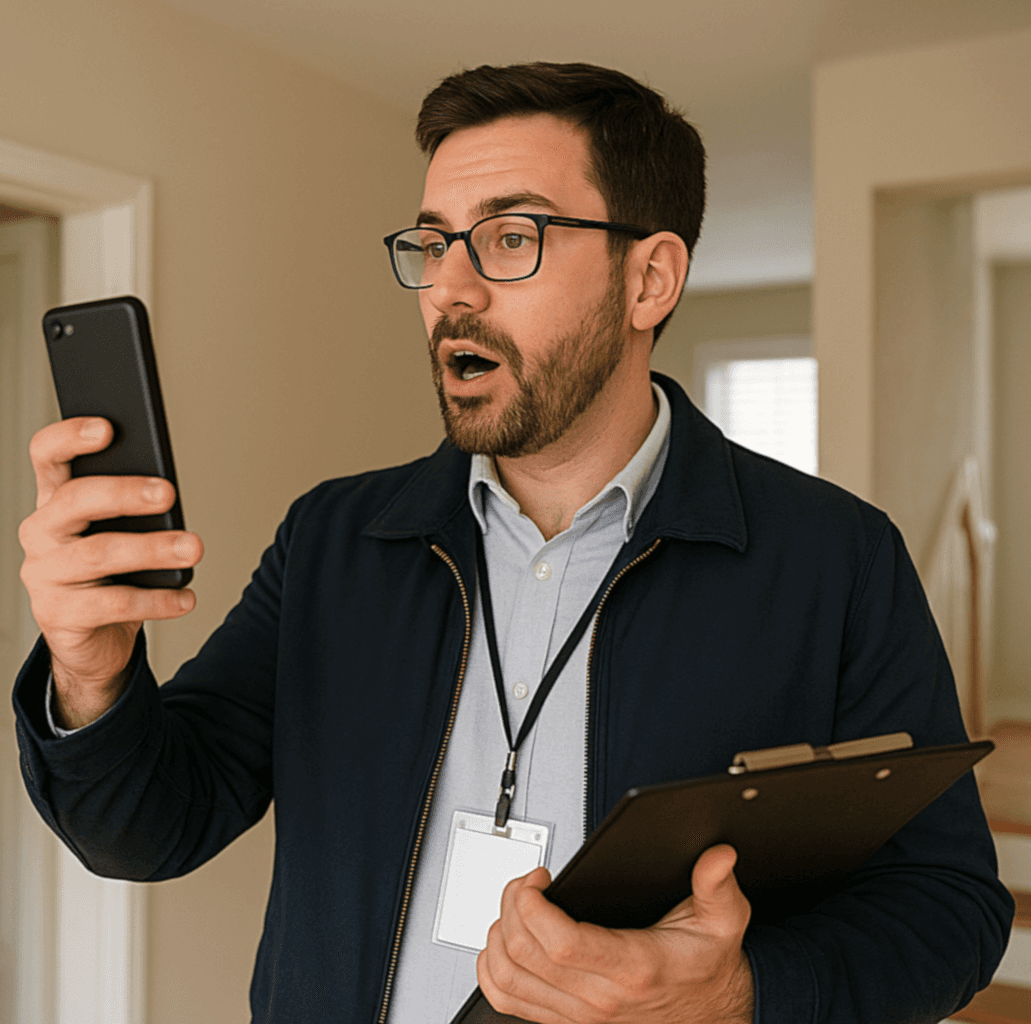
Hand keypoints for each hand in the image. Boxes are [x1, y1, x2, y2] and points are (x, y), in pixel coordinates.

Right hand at [18, 417, 203, 725]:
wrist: (94, 637)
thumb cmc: (113, 573)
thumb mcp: (121, 532)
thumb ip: (133, 508)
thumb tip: (167, 490)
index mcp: (55, 501)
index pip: (47, 456)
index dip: (69, 438)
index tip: (107, 428)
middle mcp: (41, 532)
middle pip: (76, 500)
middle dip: (125, 493)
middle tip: (169, 493)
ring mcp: (44, 574)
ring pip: (99, 553)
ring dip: (152, 549)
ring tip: (193, 548)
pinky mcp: (58, 614)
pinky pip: (112, 604)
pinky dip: (156, 600)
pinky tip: (185, 597)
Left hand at [477, 843, 753, 1023]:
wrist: (713, 1017)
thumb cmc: (707, 969)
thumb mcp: (723, 922)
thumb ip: (717, 887)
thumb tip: (718, 857)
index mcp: (631, 967)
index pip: (560, 943)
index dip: (533, 905)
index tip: (539, 878)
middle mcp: (598, 998)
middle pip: (523, 953)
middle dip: (512, 904)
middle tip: (527, 881)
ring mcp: (576, 1015)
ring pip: (507, 978)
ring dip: (498, 934)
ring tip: (516, 906)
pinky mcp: (563, 1021)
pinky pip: (507, 1000)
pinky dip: (492, 969)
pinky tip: (505, 942)